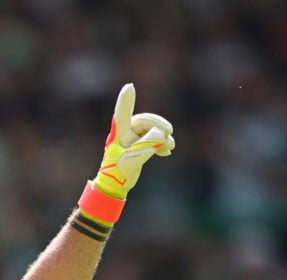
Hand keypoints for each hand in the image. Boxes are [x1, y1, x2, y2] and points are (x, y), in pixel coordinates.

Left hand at [91, 83, 173, 199]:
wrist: (115, 186)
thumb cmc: (118, 173)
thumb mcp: (133, 160)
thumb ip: (146, 146)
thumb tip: (160, 135)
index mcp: (119, 133)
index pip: (123, 114)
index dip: (126, 101)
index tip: (129, 87)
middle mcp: (125, 133)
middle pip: (145, 120)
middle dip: (158, 124)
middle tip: (169, 131)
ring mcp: (132, 139)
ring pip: (151, 130)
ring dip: (162, 136)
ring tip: (171, 146)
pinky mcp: (138, 146)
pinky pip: (152, 139)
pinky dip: (161, 144)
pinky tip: (167, 152)